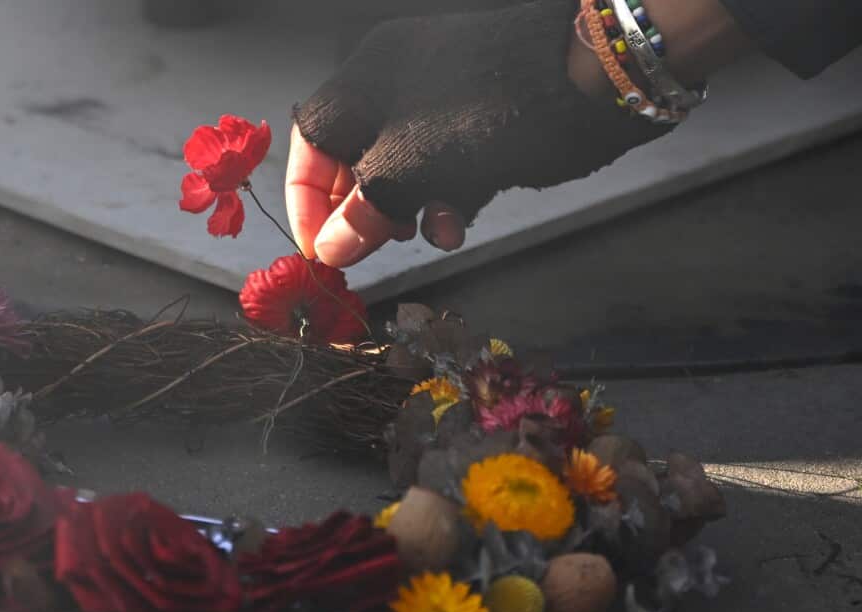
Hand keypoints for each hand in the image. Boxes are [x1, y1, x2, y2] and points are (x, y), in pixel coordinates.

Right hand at [286, 1, 670, 266]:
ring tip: (434, 232)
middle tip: (373, 249)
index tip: (320, 251)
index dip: (307, 200)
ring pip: (402, 172)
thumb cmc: (485, 115)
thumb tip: (329, 249)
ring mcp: (439, 102)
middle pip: (354, 161)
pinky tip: (460, 219)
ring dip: (410, 213)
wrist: (589, 77)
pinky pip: (443, 169)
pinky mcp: (478, 122)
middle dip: (365, 211)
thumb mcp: (408, 171)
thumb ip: (362, 213)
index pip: (309, 142)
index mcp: (364, 80)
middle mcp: (394, 85)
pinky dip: (446, 198)